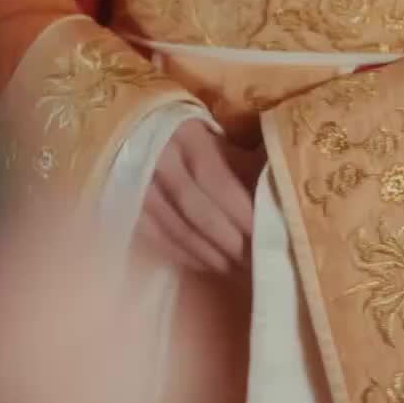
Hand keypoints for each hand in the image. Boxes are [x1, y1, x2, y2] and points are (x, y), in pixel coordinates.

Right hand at [139, 119, 261, 274]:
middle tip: (254, 262)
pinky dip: (183, 255)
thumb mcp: (213, 135)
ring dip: (209, 254)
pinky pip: (155, 238)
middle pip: (196, 210)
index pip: (217, 179)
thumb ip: (241, 160)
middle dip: (229, 241)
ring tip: (237, 271)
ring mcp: (137, 185)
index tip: (264, 234)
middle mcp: (159, 159)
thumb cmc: (184, 135)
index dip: (241, 211)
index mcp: (188, 135)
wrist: (131, 131)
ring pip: (176, 228)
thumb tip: (278, 184)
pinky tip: (206, 265)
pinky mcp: (125, 206)